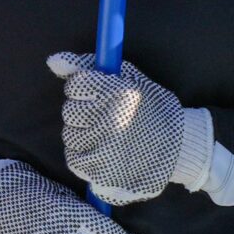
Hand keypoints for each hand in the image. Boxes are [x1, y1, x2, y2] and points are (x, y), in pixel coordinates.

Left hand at [46, 52, 210, 204]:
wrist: (179, 148)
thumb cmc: (151, 108)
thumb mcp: (129, 78)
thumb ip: (89, 65)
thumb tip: (53, 61)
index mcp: (120, 93)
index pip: (76, 85)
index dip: (82, 89)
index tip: (95, 94)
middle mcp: (112, 120)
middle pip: (70, 111)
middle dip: (82, 112)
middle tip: (104, 116)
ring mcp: (106, 149)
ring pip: (70, 135)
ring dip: (82, 134)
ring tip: (105, 134)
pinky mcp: (103, 172)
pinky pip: (74, 158)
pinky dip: (84, 154)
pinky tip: (102, 150)